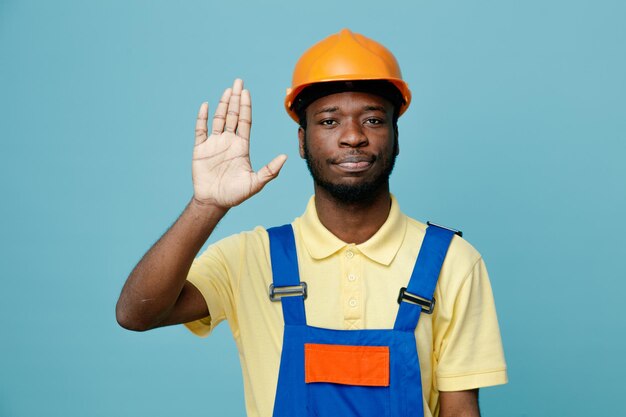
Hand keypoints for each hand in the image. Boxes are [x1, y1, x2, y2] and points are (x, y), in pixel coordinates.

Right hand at [192, 79, 286, 208]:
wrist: (214, 202)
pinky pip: (201, 129)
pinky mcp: (200, 149)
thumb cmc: (235, 194)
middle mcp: (228, 141)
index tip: (246, 92)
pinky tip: (205, 105)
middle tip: (238, 81)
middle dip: (236, 98)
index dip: (246, 106)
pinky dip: (202, 117)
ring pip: (219, 118)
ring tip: (227, 90)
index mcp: (241, 146)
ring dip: (223, 104)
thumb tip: (285, 157)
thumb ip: (270, 171)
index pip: (245, 121)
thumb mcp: (255, 183)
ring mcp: (214, 144)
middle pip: (233, 115)